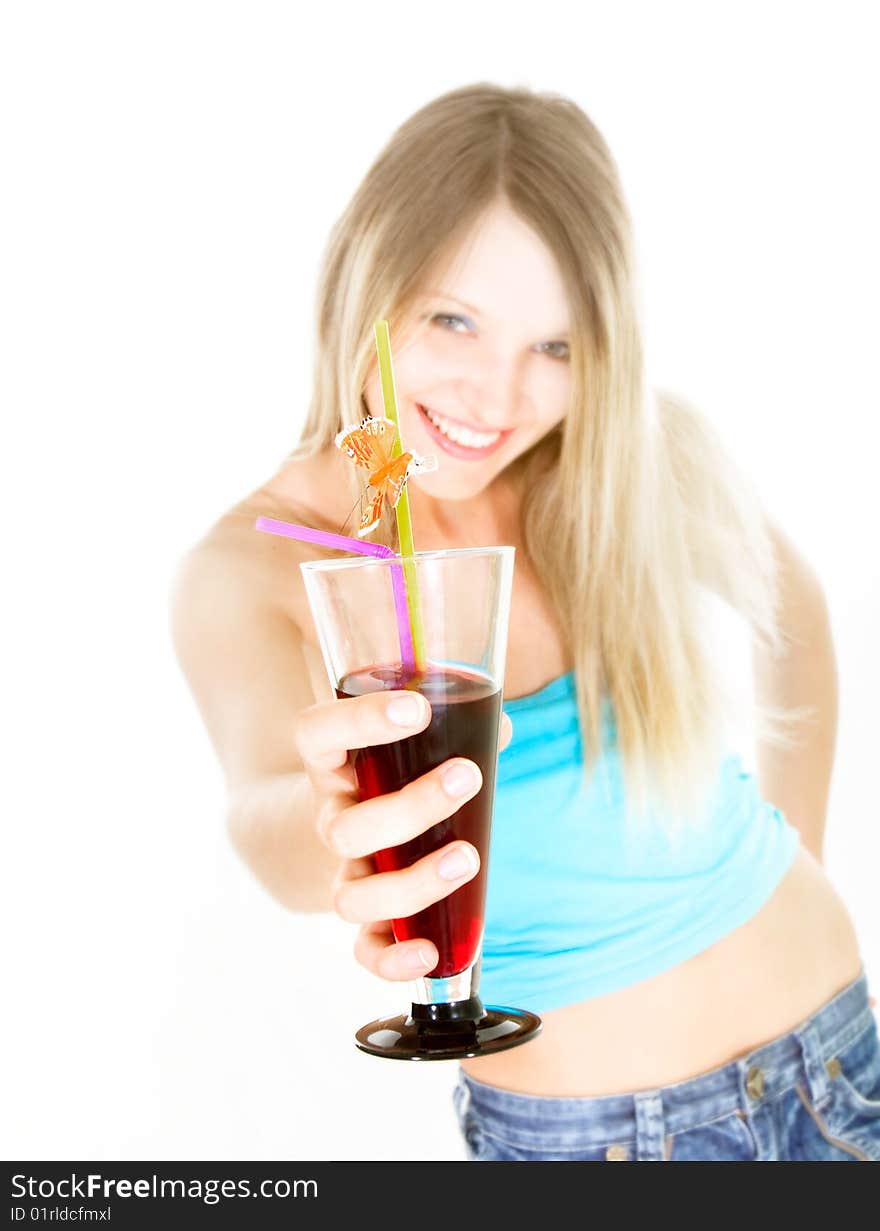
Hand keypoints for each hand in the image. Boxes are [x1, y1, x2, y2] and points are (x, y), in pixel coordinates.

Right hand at [294, 687, 512, 979]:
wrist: (373, 821)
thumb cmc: (405, 768)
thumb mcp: (421, 739)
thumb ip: (459, 728)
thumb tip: (503, 728)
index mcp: (336, 765)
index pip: (315, 733)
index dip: (357, 721)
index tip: (416, 709)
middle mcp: (334, 820)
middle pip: (343, 829)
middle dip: (411, 807)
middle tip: (467, 777)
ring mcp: (348, 874)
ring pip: (352, 897)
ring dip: (413, 882)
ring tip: (467, 858)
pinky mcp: (369, 920)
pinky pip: (365, 951)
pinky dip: (393, 959)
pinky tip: (432, 949)